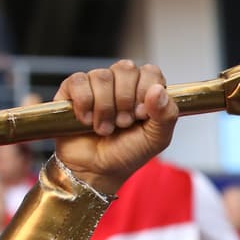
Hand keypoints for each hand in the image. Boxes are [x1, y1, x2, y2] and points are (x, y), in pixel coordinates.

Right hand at [54, 60, 178, 195]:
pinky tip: (86, 121)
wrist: (96, 171)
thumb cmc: (127, 153)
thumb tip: (158, 90)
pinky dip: (84, 103)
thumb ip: (167, 114)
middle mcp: (121, 83)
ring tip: (104, 128)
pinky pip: (79, 81)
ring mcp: (96, 84)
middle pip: (126, 68)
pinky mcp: (72, 89)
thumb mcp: (156, 139)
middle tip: (123, 123)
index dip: (146, 91)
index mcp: (144, 90)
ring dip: (105, 108)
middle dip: (125, 100)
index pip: (150, 71)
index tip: (142, 114)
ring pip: (102, 76)